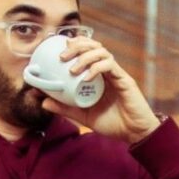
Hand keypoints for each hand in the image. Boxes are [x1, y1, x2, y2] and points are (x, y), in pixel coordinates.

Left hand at [41, 37, 160, 143]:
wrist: (134, 134)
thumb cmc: (113, 124)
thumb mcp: (83, 116)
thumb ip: (65, 108)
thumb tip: (43, 102)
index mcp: (99, 75)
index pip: (87, 51)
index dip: (75, 44)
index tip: (60, 48)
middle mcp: (108, 71)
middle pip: (94, 46)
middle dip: (76, 46)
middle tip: (62, 57)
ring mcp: (117, 74)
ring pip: (102, 52)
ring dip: (84, 56)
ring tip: (72, 69)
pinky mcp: (125, 80)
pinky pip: (110, 66)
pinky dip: (96, 68)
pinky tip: (86, 77)